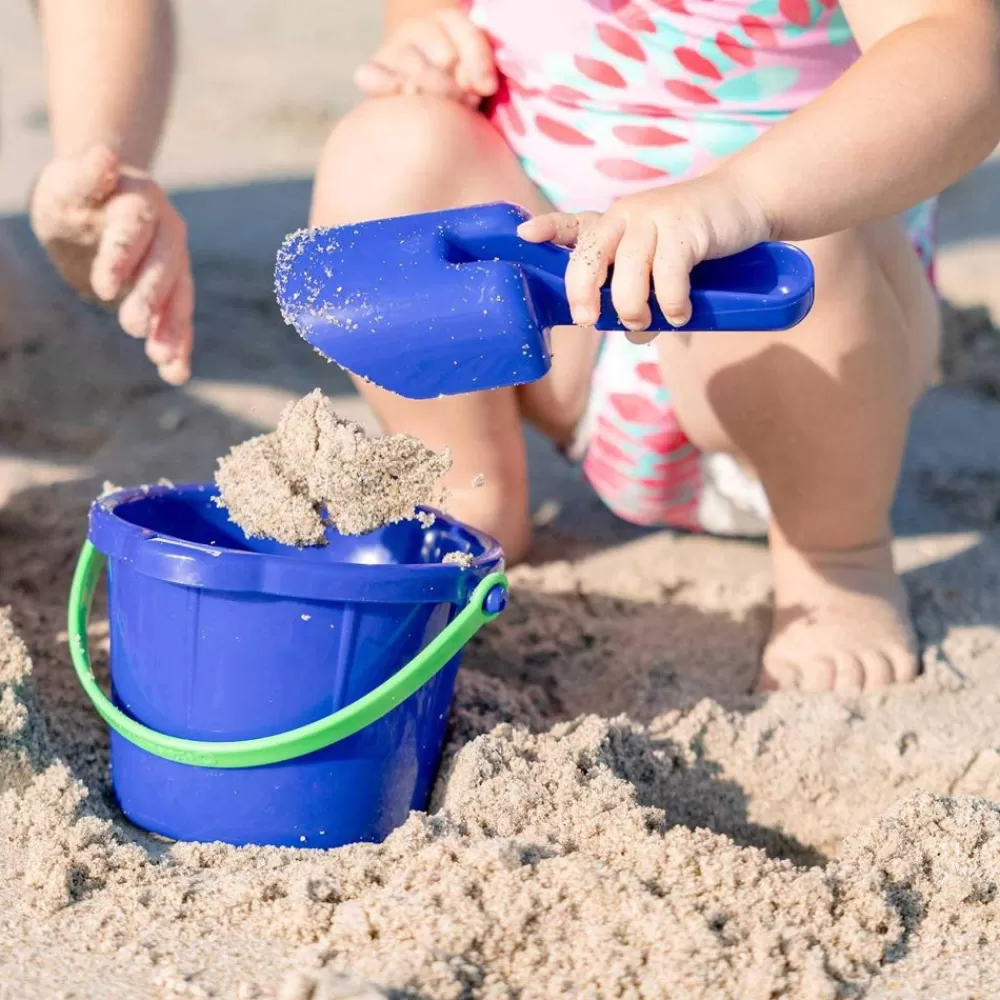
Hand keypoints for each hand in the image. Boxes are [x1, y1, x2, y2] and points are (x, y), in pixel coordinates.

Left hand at [30, 145, 193, 384]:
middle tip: (132, 328)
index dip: (121, 257)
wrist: (97, 211)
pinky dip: (179, 347)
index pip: (134, 230)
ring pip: (178, 298)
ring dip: (173, 330)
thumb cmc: (74, 196)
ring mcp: (174, 265)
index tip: (103, 287)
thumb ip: (84, 174)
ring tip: (162, 360)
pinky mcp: (172, 294)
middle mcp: (168, 234)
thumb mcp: (68, 183)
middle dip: (150, 299)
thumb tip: (104, 155)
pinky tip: (175, 374)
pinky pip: (179, 322)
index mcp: (143, 202)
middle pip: (163, 268)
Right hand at [354, 8, 497, 105]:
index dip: (478, 62)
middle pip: (441, 54)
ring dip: (431, 92)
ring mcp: (393, 49)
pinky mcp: (372, 71)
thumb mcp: (476, 69)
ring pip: (413, 65)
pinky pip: (370, 75)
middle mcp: (416, 28)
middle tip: (461, 103)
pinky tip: (401, 93)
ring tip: (438, 109)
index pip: (466, 34)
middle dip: (456, 84)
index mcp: (447, 21)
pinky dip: (384, 84)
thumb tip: (483, 86)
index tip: (485, 89)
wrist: (422, 88)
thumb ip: (482, 69)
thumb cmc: (457, 82)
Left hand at [517, 172, 771, 341]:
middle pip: (589, 257)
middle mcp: (626, 216)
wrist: (744, 204)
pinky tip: (680, 314)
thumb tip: (634, 335)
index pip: (571, 223)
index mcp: (612, 224)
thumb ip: (639, 290)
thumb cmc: (695, 241)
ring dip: (633, 308)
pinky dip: (672, 303)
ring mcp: (655, 218)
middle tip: (589, 320)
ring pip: (628, 273)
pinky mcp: (686, 227)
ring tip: (645, 323)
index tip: (524, 236)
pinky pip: (669, 274)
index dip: (547, 229)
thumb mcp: (658, 258)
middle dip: (583, 293)